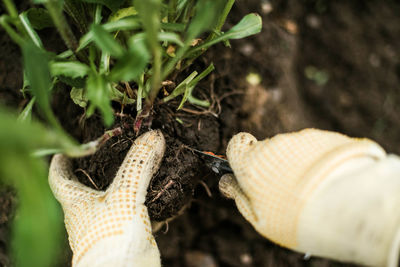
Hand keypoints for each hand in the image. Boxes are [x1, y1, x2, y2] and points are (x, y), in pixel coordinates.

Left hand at [49, 130, 164, 266]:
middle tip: (103, 160)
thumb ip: (139, 164)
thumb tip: (153, 136)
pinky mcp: (121, 239)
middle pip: (83, 192)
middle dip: (92, 176)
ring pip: (109, 205)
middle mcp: (85, 217)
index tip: (64, 152)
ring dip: (120, 191)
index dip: (61, 164)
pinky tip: (157, 202)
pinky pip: (130, 219)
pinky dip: (141, 208)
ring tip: (135, 176)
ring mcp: (103, 229)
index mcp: (76, 203)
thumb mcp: (126, 193)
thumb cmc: (112, 236)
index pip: (60, 180)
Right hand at [219, 128, 399, 265]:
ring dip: (300, 164)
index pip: (236, 144)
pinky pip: (317, 149)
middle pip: (268, 151)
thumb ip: (240, 196)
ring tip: (315, 190)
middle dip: (275, 166)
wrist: (345, 206)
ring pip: (294, 150)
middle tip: (289, 190)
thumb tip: (226, 181)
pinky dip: (319, 162)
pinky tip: (330, 181)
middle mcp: (274, 145)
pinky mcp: (326, 138)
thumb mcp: (260, 217)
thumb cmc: (295, 218)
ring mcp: (301, 139)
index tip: (248, 164)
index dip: (241, 153)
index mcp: (251, 163)